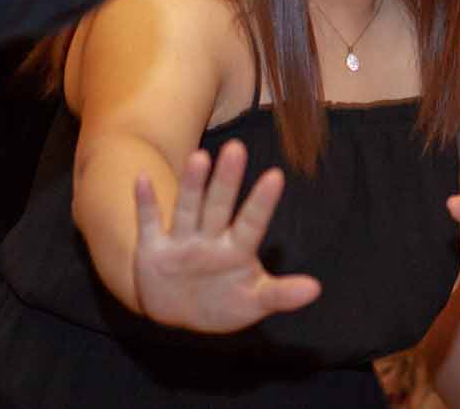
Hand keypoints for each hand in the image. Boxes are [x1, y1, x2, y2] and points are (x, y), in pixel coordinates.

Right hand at [131, 140, 321, 332]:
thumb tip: (316, 289)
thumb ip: (280, 294)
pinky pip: (149, 222)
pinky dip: (145, 203)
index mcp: (237, 250)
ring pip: (187, 209)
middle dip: (226, 181)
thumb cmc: (223, 301)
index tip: (275, 176)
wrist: (178, 312)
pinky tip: (143, 178)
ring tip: (199, 157)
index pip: (252, 223)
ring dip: (192, 185)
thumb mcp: (253, 302)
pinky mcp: (153, 249)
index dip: (262, 203)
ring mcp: (181, 241)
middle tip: (236, 148)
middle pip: (219, 206)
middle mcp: (210, 239)